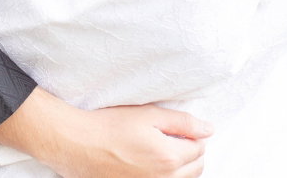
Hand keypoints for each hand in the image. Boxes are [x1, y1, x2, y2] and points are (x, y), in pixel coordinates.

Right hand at [53, 103, 210, 177]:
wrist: (77, 144)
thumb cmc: (110, 125)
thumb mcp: (149, 115)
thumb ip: (183, 122)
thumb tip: (208, 130)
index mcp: (169, 157)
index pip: (199, 147)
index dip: (192, 134)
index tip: (177, 127)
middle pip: (196, 168)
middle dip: (190, 151)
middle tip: (172, 137)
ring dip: (181, 166)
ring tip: (162, 150)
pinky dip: (166, 176)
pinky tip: (152, 163)